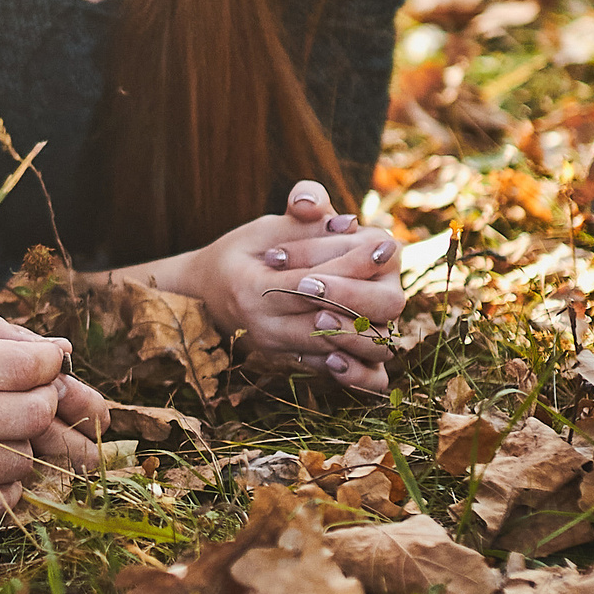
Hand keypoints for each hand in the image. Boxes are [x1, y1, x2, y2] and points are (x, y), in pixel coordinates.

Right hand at [0, 315, 92, 524]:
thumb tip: (56, 350)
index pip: (25, 366)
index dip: (51, 364)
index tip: (46, 363)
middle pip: (32, 415)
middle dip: (49, 403)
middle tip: (35, 396)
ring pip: (20, 461)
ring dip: (28, 446)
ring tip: (7, 431)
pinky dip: (8, 488)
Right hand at [118, 181, 405, 394]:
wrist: (208, 295)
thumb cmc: (242, 254)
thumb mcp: (262, 228)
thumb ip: (301, 219)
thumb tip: (346, 221)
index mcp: (251, 289)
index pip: (312, 282)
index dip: (353, 263)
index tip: (385, 243)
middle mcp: (264, 327)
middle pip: (330, 323)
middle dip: (364, 297)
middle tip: (386, 267)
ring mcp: (280, 350)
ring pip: (339, 351)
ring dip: (370, 325)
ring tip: (384, 292)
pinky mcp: (295, 363)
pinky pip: (338, 374)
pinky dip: (362, 365)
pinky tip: (372, 335)